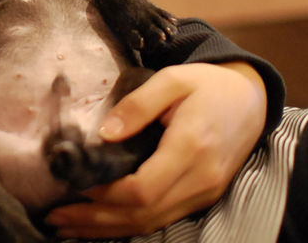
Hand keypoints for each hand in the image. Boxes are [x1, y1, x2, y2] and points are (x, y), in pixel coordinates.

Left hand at [46, 62, 266, 237]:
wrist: (251, 98)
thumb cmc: (209, 84)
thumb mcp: (173, 80)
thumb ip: (137, 105)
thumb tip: (105, 135)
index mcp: (191, 147)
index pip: (142, 189)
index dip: (105, 195)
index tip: (75, 187)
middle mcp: (200, 179)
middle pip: (142, 215)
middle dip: (96, 220)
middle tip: (56, 218)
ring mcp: (205, 192)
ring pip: (152, 223)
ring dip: (109, 228)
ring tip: (70, 226)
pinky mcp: (204, 196)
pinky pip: (163, 219)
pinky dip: (131, 225)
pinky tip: (105, 222)